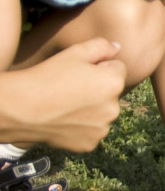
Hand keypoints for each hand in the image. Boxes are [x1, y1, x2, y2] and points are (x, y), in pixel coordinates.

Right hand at [1, 39, 126, 151]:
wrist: (20, 110)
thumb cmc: (47, 77)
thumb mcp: (75, 52)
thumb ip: (102, 46)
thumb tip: (117, 48)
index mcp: (114, 83)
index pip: (117, 68)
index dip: (99, 67)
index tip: (79, 72)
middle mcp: (114, 108)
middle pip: (111, 92)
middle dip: (98, 89)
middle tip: (71, 89)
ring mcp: (102, 129)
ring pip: (102, 113)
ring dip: (92, 109)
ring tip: (66, 105)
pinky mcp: (89, 144)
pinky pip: (91, 130)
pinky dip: (82, 127)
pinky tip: (64, 120)